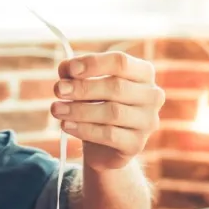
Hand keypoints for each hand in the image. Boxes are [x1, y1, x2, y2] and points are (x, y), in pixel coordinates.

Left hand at [50, 51, 163, 170]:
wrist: (103, 146)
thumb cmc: (96, 106)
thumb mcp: (84, 86)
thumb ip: (75, 74)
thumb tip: (65, 68)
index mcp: (143, 73)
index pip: (121, 62)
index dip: (94, 63)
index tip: (70, 69)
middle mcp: (152, 95)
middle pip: (116, 87)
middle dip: (83, 88)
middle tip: (58, 90)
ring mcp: (148, 121)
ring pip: (112, 112)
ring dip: (79, 110)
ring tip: (57, 109)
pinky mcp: (137, 144)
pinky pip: (109, 135)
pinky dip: (84, 129)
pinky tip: (66, 126)